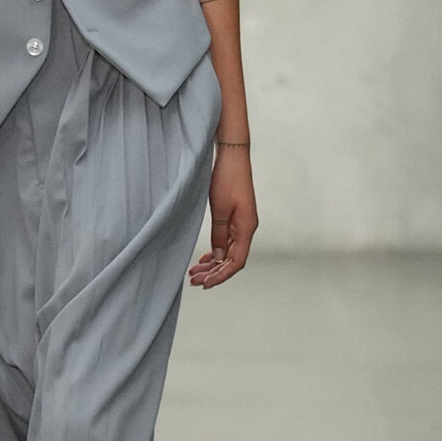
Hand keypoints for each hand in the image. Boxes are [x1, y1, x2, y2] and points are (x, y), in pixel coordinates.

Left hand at [188, 147, 256, 287]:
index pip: (236, 262)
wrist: (232, 156)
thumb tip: (218, 257)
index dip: (221, 275)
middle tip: (194, 281)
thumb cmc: (227, 178)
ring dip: (213, 263)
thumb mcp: (220, 209)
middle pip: (232, 259)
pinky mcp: (236, 217)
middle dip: (214, 272)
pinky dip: (215, 251)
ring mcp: (242, 223)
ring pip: (228, 251)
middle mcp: (247, 228)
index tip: (205, 284)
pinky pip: (227, 241)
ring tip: (195, 272)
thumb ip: (219, 235)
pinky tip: (204, 257)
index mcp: (247, 228)